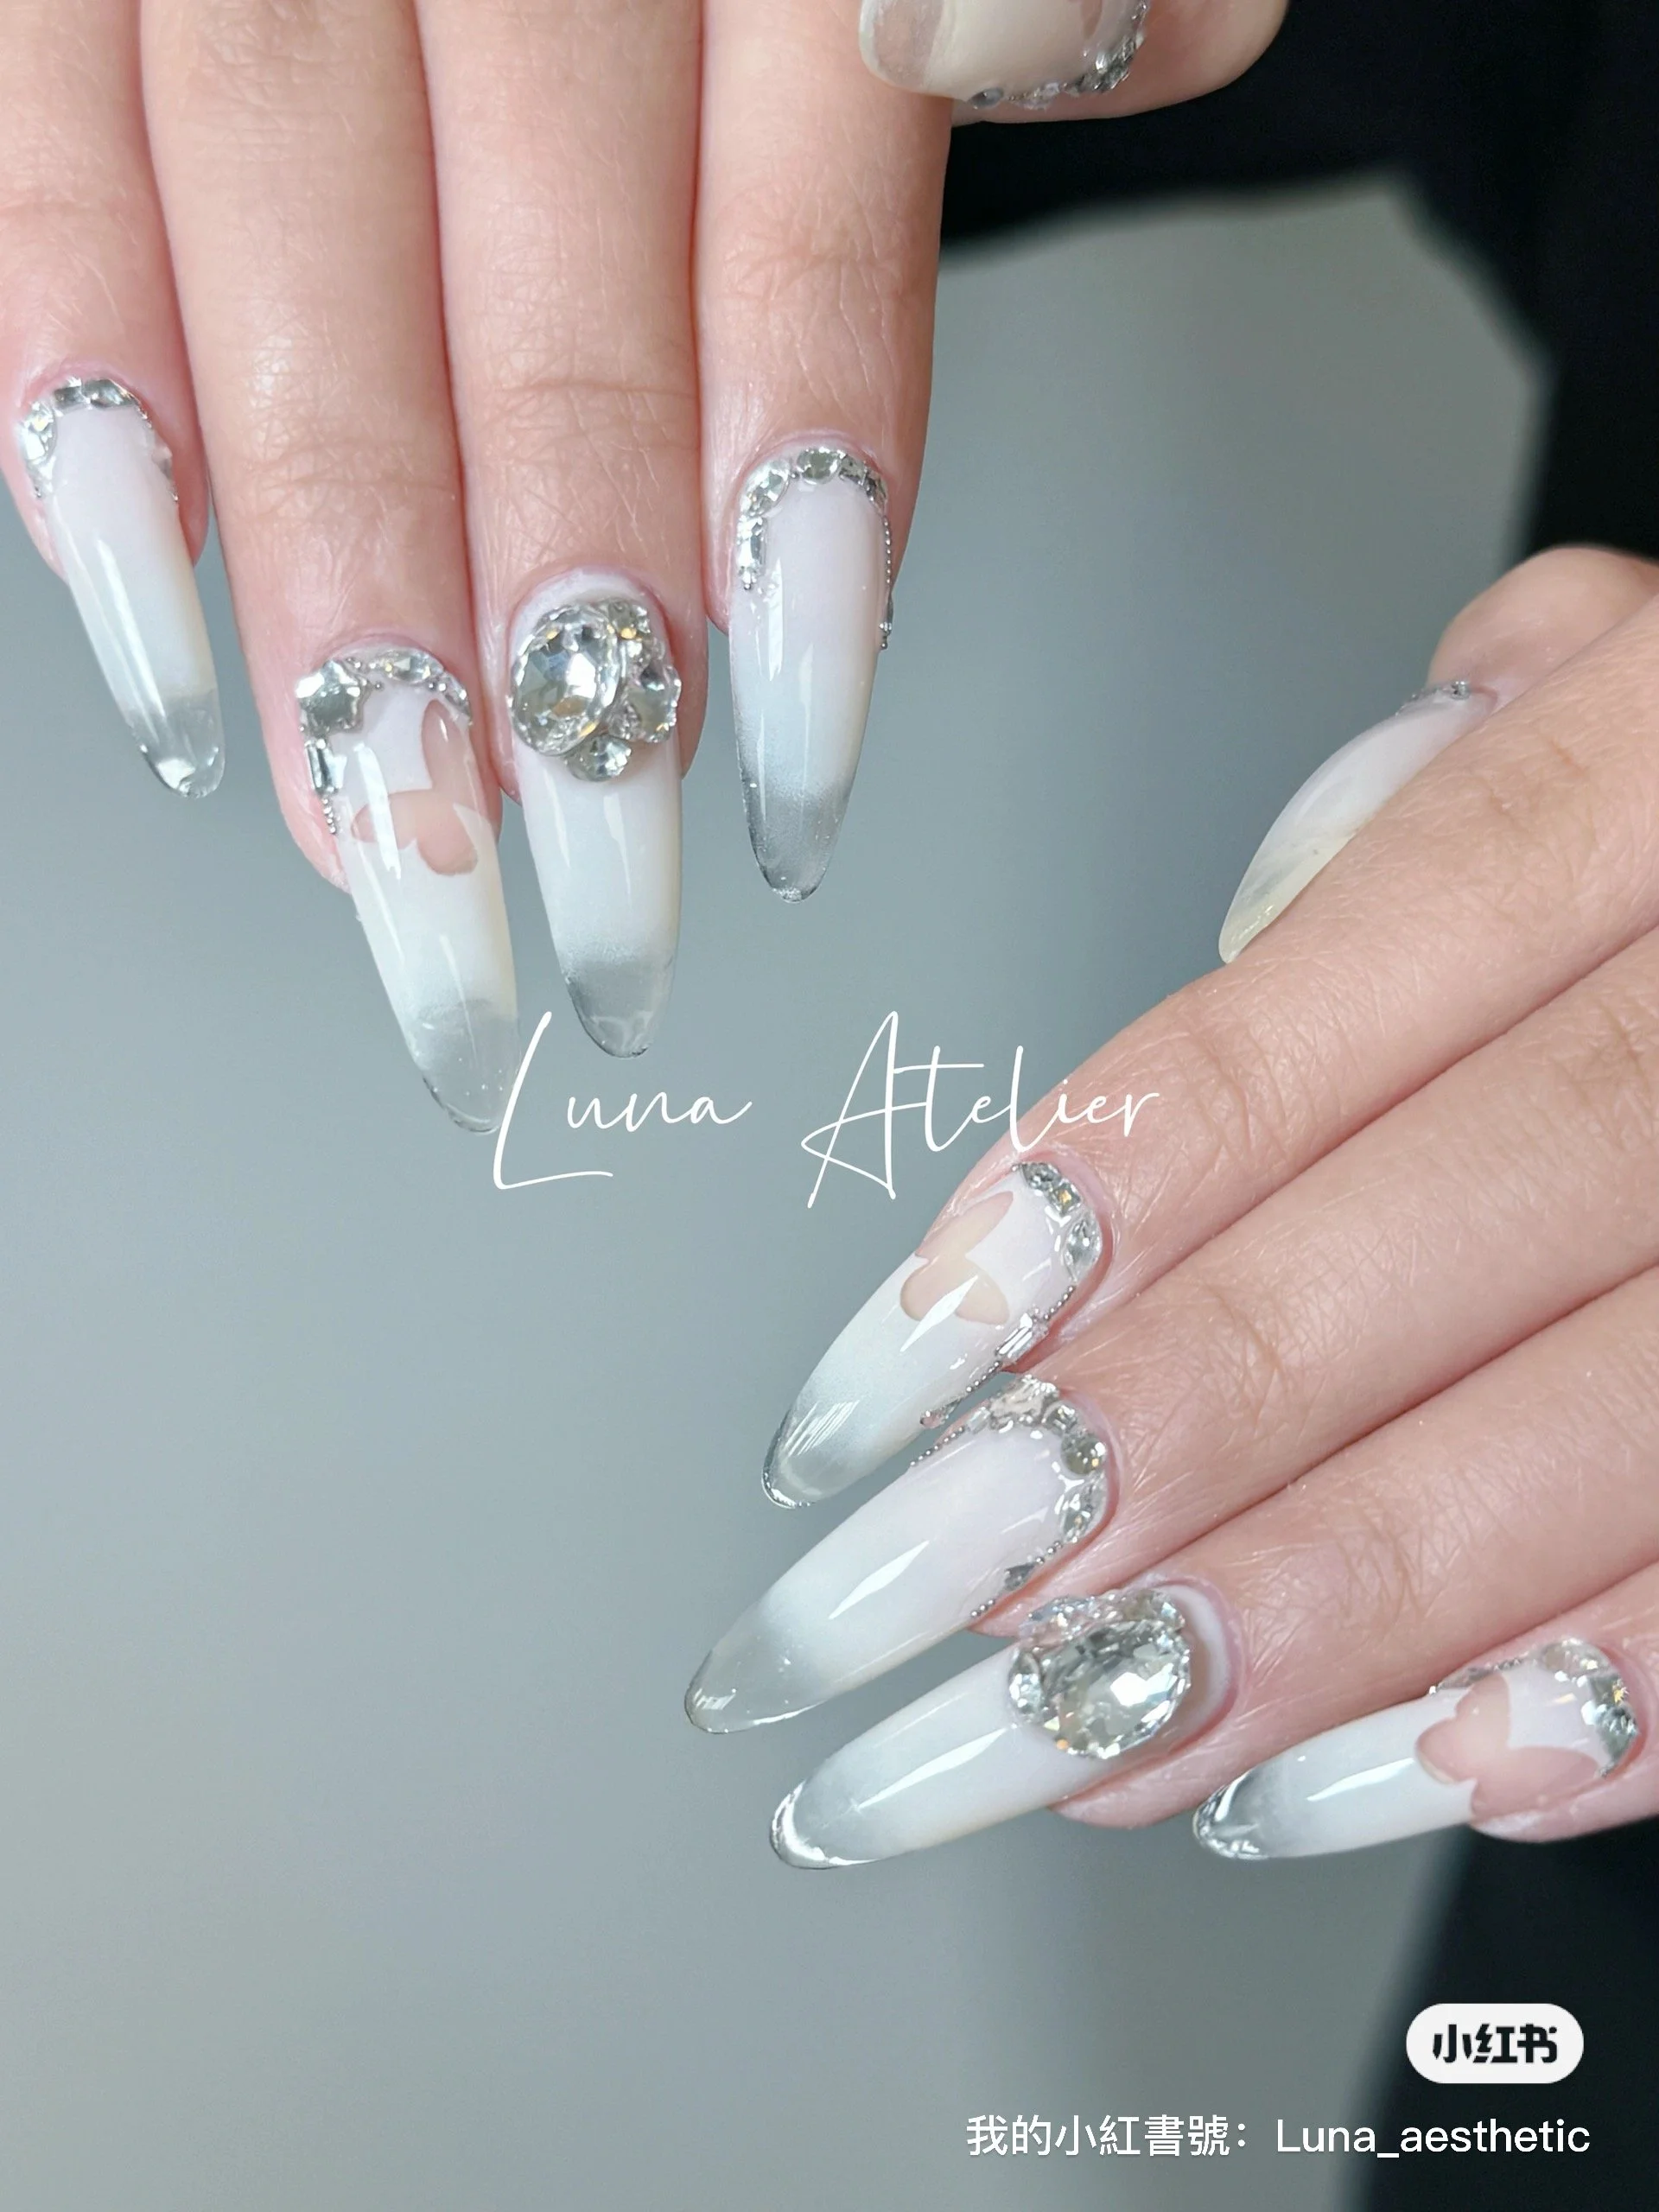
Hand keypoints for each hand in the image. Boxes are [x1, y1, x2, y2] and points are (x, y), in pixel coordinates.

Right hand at [1, 0, 1279, 1125]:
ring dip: (332, 556)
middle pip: (539, 267)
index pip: (799, 206)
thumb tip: (1014, 46)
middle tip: (582, 883)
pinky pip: (49, 129)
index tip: (790, 766)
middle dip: (559, 616)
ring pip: (287, 213)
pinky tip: (136, 580)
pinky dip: (71, 353)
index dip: (790, 499)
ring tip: (382, 817)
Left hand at [688, 545, 1658, 1866]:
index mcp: (1637, 784)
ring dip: (1322, 1609)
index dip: (1069, 1230)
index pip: (1287, 1033)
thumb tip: (1186, 1075)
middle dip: (1160, 1445)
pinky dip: (1596, 1693)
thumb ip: (1400, 835)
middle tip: (936, 1603)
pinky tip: (1386, 1772)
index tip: (885, 1396)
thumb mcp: (1610, 700)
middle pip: (1417, 1242)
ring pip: (1595, 1428)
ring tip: (1095, 1735)